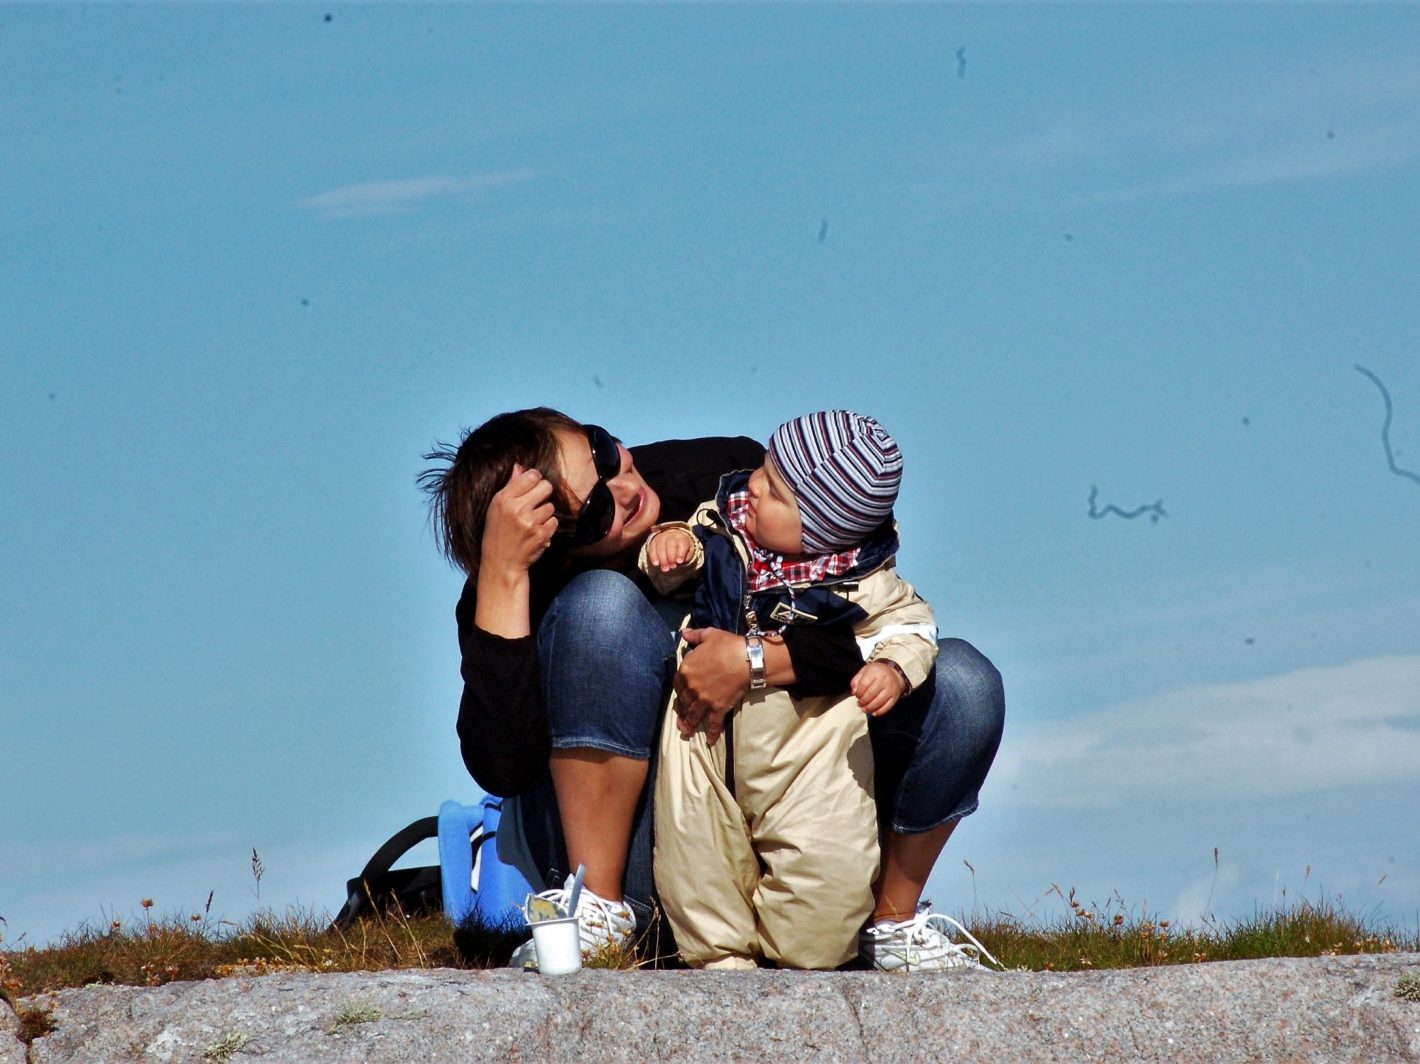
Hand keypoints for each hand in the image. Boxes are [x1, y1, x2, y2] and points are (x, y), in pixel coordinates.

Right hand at [479, 463, 558, 575]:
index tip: (533, 486)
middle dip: (543, 494)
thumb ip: (510, 486)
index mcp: (503, 499)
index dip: (535, 480)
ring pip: (550, 506)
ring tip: (533, 521)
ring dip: (545, 513)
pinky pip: (554, 521)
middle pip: (546, 487)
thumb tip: (520, 466)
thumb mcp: (496, 508)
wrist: (501, 563)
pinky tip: (536, 531)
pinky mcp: (541, 535)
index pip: (531, 476)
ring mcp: (529, 523)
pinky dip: (548, 526)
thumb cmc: (497, 533)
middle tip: (536, 502)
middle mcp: (516, 509)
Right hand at [646, 527, 695, 572]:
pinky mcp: (653, 542)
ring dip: (662, 559)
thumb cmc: (682, 548)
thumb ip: (686, 556)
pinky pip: (652, 548)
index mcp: (682, 537)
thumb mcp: (688, 551)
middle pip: (670, 544)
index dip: (680, 553)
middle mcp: (671, 535)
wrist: (673, 540)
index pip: (682, 543)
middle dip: (671, 557)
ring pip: (660, 546)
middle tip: (672, 567)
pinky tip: (656, 564)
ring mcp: (661, 537)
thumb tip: (680, 561)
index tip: (679, 562)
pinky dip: (653, 556)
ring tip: (665, 569)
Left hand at [673, 627, 751, 745]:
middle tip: (680, 716)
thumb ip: (695, 635)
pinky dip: (712, 734)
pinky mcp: (718, 708)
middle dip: (682, 709)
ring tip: (685, 731)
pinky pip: (713, 724)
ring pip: (694, 715)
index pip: (677, 683)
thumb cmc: (728, 645)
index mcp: (686, 670)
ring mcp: (704, 700)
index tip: (680, 695)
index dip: (679, 690)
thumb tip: (684, 633)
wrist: (746, 659)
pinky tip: (710, 741)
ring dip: (688, 724)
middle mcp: (692, 687)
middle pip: (684, 701)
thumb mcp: (709, 635)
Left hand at [851, 661, 908, 716]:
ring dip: (869, 708)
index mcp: (874, 672)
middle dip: (863, 701)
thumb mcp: (865, 671)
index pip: (864, 683)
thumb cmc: (877, 673)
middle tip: (859, 703)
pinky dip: (879, 712)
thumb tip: (854, 691)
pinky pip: (887, 706)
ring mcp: (890, 689)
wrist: (894, 674)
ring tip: (864, 709)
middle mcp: (884, 680)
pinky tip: (873, 713)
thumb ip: (856, 680)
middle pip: (871, 694)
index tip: (857, 695)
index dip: (858, 692)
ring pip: (879, 702)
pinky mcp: (895, 696)